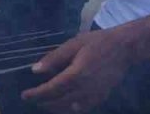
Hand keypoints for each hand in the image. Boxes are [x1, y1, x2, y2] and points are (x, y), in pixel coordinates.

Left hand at [22, 27, 136, 111]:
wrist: (124, 48)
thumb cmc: (97, 42)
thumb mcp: (73, 44)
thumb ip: (54, 58)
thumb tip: (35, 70)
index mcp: (76, 74)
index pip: (51, 89)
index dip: (36, 94)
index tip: (25, 95)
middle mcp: (84, 88)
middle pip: (59, 101)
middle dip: (43, 102)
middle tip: (32, 100)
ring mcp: (94, 95)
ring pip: (69, 108)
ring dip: (55, 108)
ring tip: (44, 104)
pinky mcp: (101, 97)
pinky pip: (82, 108)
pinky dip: (70, 109)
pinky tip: (64, 106)